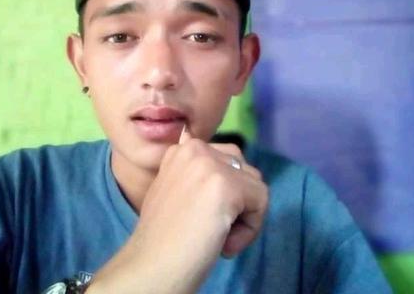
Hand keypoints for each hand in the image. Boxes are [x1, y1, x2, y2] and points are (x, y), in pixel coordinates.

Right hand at [88, 127, 267, 293]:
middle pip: (244, 169)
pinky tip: (224, 244)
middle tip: (213, 228)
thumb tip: (233, 165)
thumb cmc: (164, 237)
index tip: (202, 217)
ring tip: (218, 237)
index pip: (227, 160)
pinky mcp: (227, 185)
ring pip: (255, 185)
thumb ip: (198, 173)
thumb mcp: (176, 188)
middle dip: (238, 201)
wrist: (151, 266)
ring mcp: (211, 164)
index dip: (224, 193)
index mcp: (183, 148)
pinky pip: (261, 201)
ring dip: (243, 217)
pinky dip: (250, 230)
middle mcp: (196, 147)